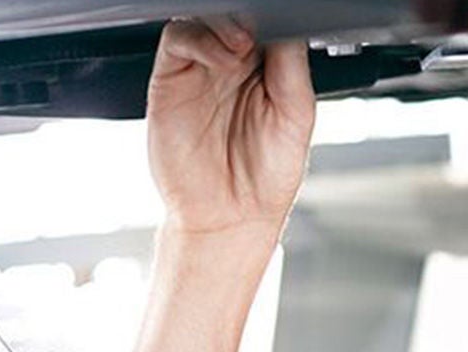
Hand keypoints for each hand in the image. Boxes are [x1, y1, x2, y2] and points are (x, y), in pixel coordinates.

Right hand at [147, 16, 315, 235]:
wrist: (227, 216)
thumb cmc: (265, 177)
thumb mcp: (297, 117)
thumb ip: (292, 66)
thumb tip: (287, 27)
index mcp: (268, 67)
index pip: (269, 22)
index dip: (273, 17)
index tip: (282, 23)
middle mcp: (233, 63)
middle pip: (234, 14)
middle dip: (247, 15)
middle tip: (259, 33)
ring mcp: (201, 70)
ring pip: (204, 17)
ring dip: (224, 22)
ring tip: (243, 47)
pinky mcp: (171, 80)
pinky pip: (178, 40)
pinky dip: (200, 39)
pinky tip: (222, 60)